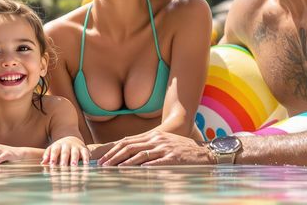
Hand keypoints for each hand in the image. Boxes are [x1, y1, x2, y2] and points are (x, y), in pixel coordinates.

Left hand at [41, 136, 89, 165]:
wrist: (71, 138)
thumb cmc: (60, 148)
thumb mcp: (52, 149)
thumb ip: (47, 156)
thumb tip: (42, 163)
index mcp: (57, 145)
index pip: (54, 151)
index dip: (53, 157)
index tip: (52, 165)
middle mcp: (66, 145)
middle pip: (65, 152)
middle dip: (64, 160)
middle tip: (63, 167)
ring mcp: (75, 146)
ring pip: (75, 153)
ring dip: (74, 159)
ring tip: (74, 166)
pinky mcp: (83, 148)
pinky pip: (85, 153)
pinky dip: (86, 158)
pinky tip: (86, 165)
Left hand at [98, 130, 212, 165]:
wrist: (203, 152)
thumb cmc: (181, 149)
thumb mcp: (163, 143)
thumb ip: (148, 146)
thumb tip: (129, 153)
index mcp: (153, 136)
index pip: (128, 142)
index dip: (114, 150)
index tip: (103, 159)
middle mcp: (157, 140)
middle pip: (130, 147)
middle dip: (115, 157)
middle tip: (104, 165)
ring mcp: (165, 148)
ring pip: (141, 155)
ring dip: (126, 163)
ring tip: (115, 169)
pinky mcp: (173, 158)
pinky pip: (157, 162)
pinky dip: (146, 167)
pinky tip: (136, 171)